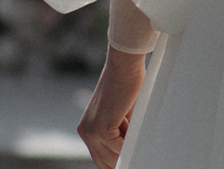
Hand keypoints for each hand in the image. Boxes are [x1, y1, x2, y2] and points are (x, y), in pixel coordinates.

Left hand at [79, 47, 148, 166]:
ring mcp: (91, 131)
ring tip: (138, 134)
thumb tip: (129, 148)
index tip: (129, 160)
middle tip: (137, 153)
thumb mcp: (122, 114)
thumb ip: (121, 131)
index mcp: (87, 128)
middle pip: (104, 161)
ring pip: (112, 157)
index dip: (115, 160)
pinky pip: (119, 149)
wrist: (124, 64)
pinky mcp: (101, 128)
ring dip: (128, 149)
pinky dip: (130, 145)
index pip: (100, 157)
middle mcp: (85, 131)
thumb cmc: (128, 83)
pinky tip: (136, 131)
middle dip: (122, 160)